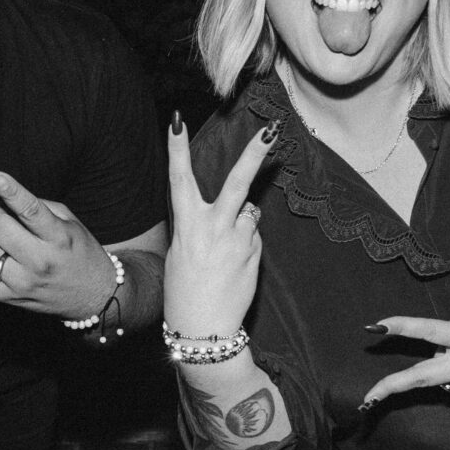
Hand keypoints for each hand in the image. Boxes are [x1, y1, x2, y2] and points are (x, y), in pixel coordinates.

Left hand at [0, 172, 113, 318]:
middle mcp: (39, 262)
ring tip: (1, 240)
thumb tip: (7, 200)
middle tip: (4, 216)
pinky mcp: (10, 298)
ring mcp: (22, 283)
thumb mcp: (71, 222)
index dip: (12, 192)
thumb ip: (41, 207)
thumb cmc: (79, 251)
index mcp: (58, 238)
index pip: (31, 212)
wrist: (94, 295)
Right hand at [164, 119, 276, 338]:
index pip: (180, 179)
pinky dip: (246, 243)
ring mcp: (238, 242)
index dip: (176, 148)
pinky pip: (253, 236)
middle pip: (237, 183)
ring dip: (241, 221)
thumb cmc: (185, 291)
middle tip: (272, 130)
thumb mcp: (181, 253)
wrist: (205, 329)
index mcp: (187, 226)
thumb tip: (233, 210)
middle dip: (254, 154)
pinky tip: (234, 265)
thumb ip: (201, 226)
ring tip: (225, 253)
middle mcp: (214, 230)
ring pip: (249, 212)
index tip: (177, 120)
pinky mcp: (255, 254)